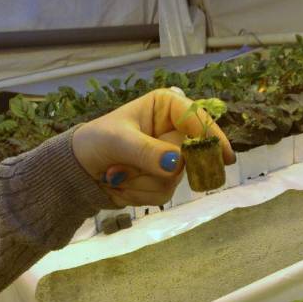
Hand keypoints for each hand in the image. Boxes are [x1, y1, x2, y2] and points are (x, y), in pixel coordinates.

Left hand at [72, 88, 235, 206]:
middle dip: (156, 166)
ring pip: (175, 179)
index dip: (212, 138)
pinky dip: (139, 193)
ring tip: (117, 173)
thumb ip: (146, 151)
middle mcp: (173, 130)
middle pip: (189, 155)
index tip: (223, 158)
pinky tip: (122, 184)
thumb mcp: (118, 140)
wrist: (78, 169)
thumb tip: (176, 164)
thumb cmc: (95, 142)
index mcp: (167, 107)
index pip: (198, 120)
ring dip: (142, 182)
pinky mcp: (164, 180)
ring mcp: (170, 157)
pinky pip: (164, 194)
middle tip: (124, 167)